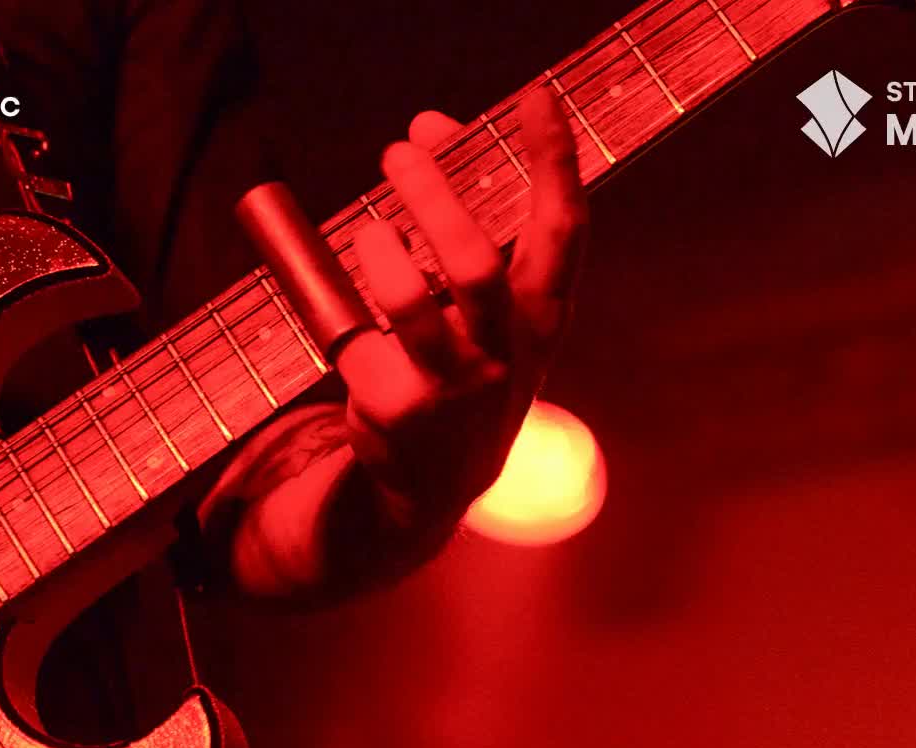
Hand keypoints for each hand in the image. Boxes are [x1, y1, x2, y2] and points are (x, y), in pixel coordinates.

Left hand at [343, 88, 585, 521]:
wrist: (435, 483)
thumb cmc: (465, 367)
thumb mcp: (486, 306)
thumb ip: (467, 217)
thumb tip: (427, 128)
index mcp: (543, 316)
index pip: (563, 228)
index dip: (552, 160)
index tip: (535, 97)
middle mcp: (507, 353)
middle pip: (474, 263)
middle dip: (434, 198)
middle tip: (398, 152)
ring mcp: (453, 388)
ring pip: (407, 302)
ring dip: (380, 253)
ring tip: (372, 233)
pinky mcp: (397, 409)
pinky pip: (359, 338)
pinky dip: (351, 315)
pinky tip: (359, 328)